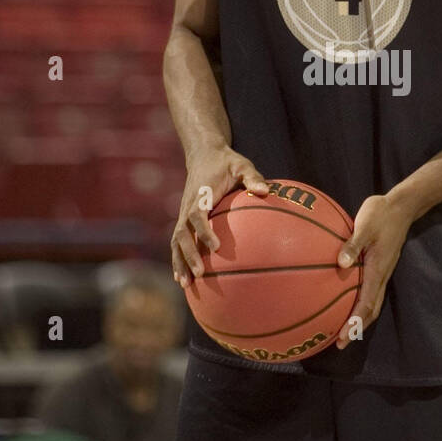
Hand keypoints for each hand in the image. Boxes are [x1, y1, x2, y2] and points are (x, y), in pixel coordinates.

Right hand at [171, 148, 268, 287]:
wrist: (204, 155)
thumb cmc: (227, 162)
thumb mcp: (242, 165)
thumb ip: (252, 177)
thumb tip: (265, 191)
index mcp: (201, 195)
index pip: (198, 215)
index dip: (204, 232)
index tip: (216, 248)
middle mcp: (187, 206)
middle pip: (182, 234)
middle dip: (189, 255)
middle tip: (200, 274)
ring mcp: (183, 214)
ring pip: (176, 242)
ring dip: (179, 262)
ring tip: (185, 285)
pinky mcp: (184, 219)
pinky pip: (178, 242)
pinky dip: (178, 260)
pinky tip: (183, 279)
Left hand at [334, 192, 413, 347]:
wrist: (402, 207)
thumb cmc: (381, 214)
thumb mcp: (365, 225)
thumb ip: (353, 244)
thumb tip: (341, 263)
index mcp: (377, 270)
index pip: (366, 304)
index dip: (355, 322)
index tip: (343, 337)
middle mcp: (381, 276)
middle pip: (371, 310)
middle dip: (357, 328)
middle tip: (341, 343)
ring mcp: (382, 272)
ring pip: (373, 303)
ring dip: (360, 319)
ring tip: (345, 330)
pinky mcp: (380, 267)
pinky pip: (371, 292)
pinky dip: (361, 304)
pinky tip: (347, 301)